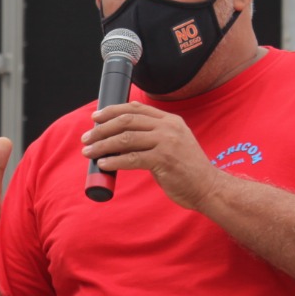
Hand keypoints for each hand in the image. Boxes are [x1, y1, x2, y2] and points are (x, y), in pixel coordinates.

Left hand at [81, 102, 220, 210]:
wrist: (208, 187)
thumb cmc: (186, 168)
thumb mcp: (173, 143)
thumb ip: (153, 135)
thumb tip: (120, 136)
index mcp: (170, 120)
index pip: (135, 108)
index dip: (112, 111)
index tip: (95, 118)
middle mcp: (168, 127)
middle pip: (126, 121)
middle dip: (102, 129)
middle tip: (87, 138)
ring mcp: (167, 142)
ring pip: (125, 139)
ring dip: (103, 145)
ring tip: (89, 152)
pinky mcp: (164, 160)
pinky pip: (131, 158)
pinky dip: (114, 161)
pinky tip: (103, 164)